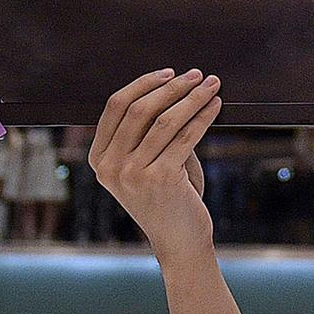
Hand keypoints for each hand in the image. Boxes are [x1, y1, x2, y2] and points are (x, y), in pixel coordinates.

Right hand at [92, 70, 221, 256]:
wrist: (179, 240)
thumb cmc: (167, 197)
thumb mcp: (147, 162)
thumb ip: (151, 131)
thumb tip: (176, 86)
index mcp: (98, 159)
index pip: (115, 107)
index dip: (143, 84)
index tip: (169, 73)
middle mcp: (110, 166)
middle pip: (139, 109)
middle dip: (172, 87)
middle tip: (197, 75)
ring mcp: (133, 173)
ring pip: (165, 120)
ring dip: (193, 98)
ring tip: (212, 85)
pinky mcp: (160, 178)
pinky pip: (186, 137)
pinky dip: (203, 116)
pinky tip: (215, 105)